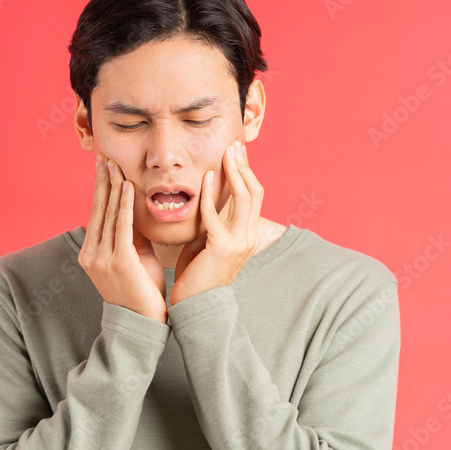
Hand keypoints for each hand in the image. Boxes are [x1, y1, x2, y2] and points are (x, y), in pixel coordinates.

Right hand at [78, 155, 167, 322]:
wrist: (143, 322)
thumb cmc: (142, 290)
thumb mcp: (134, 256)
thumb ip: (131, 234)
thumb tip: (134, 207)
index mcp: (91, 253)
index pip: (96, 214)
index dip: (99, 188)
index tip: (103, 166)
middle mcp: (91, 254)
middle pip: (98, 209)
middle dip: (102, 181)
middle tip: (105, 156)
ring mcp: (102, 258)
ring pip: (108, 214)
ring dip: (112, 186)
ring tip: (115, 165)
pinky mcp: (119, 261)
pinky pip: (122, 226)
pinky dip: (124, 204)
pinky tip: (127, 187)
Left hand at [171, 140, 262, 305]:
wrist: (194, 304)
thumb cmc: (196, 272)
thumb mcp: (208, 240)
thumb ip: (212, 220)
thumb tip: (206, 195)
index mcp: (247, 234)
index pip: (254, 196)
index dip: (247, 172)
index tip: (236, 152)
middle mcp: (248, 237)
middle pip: (255, 192)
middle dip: (244, 166)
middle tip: (234, 145)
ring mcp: (238, 243)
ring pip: (245, 198)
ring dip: (234, 173)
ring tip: (226, 154)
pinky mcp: (222, 248)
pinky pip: (217, 215)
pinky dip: (210, 195)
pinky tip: (204, 178)